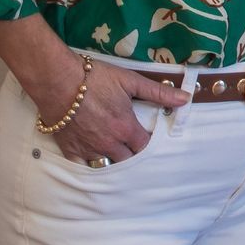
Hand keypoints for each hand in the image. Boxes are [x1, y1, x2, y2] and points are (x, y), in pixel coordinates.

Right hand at [35, 56, 191, 165]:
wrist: (58, 80)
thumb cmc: (96, 78)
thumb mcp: (131, 81)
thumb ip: (158, 93)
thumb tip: (186, 98)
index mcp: (126, 128)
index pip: (144, 146)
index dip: (146, 141)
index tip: (145, 135)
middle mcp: (109, 143)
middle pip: (127, 158)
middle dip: (131, 152)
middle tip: (130, 142)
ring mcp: (88, 148)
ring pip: (106, 164)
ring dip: (112, 159)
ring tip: (114, 150)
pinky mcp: (69, 149)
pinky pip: (82, 166)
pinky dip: (89, 163)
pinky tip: (92, 158)